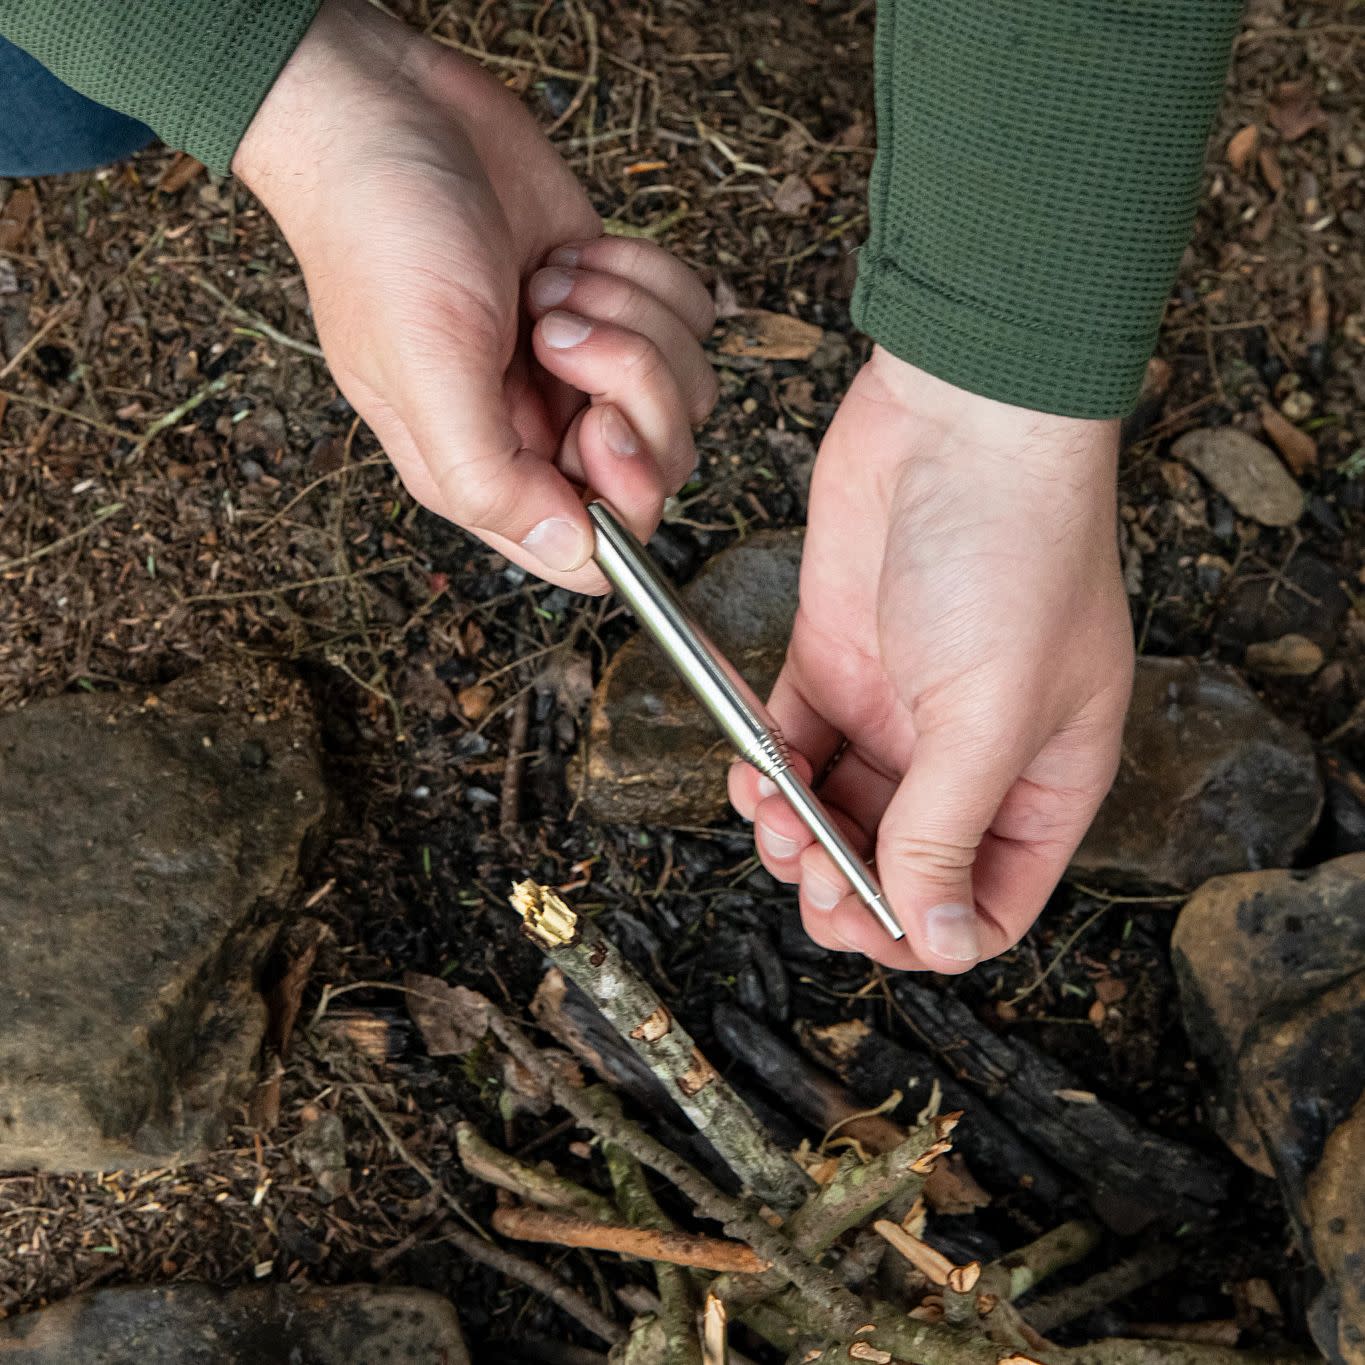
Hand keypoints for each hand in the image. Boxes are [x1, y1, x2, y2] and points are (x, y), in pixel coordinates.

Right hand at [233, 0, 715, 591]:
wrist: (386, 109)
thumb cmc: (382, 237)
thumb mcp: (424, 368)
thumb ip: (490, 477)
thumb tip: (569, 554)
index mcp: (486, 470)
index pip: (596, 551)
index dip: (622, 498)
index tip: (597, 424)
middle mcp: (542, 429)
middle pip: (660, 466)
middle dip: (631, 388)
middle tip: (561, 332)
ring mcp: (586, 367)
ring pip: (685, 390)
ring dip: (633, 321)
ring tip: (553, 282)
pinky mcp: (618, 302)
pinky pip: (691, 319)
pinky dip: (647, 275)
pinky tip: (575, 253)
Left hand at [729, 350, 1133, 971]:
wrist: (958, 419)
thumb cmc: (1012, 553)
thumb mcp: (991, 714)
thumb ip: (949, 831)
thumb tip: (935, 940)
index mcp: (1042, 778)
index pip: (990, 900)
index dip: (926, 932)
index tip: (863, 921)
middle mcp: (970, 753)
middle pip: (899, 866)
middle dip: (845, 885)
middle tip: (808, 871)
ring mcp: (898, 708)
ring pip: (836, 814)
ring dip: (794, 834)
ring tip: (772, 813)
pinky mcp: (836, 662)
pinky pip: (792, 746)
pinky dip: (766, 771)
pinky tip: (751, 771)